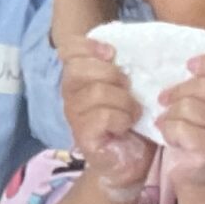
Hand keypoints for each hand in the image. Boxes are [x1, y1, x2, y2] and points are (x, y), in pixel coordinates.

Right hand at [59, 35, 157, 191]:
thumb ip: (126, 65)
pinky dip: (123, 118)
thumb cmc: (133, 121)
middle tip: (130, 89)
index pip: (69, 49)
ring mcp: (74, 117)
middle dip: (111, 74)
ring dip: (124, 100)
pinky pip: (103, 116)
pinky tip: (128, 125)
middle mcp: (70, 94)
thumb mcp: (131, 88)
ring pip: (96, 92)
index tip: (112, 53)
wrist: (131, 163)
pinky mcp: (83, 136)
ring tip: (135, 111)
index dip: (88, 45)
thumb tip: (132, 40)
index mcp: (80, 77)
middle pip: (79, 68)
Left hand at [154, 50, 204, 190]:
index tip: (189, 65)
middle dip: (178, 91)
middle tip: (164, 98)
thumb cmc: (202, 124)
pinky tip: (172, 135)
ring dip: (171, 112)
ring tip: (170, 118)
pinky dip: (168, 130)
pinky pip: (181, 128)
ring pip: (190, 107)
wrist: (201, 170)